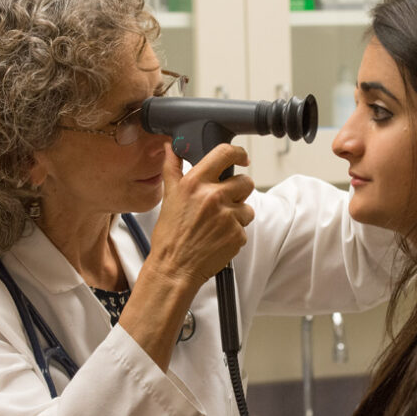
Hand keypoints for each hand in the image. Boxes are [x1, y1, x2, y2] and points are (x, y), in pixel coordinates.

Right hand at [146, 143, 254, 288]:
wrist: (174, 267)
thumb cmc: (169, 235)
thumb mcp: (169, 197)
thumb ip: (173, 168)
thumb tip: (171, 148)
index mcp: (195, 183)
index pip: (225, 154)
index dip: (238, 153)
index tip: (241, 157)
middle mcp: (213, 196)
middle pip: (245, 181)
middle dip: (238, 190)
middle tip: (223, 202)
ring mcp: (227, 216)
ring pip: (247, 206)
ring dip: (237, 213)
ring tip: (217, 224)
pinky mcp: (237, 234)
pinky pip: (244, 227)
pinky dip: (234, 232)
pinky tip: (218, 237)